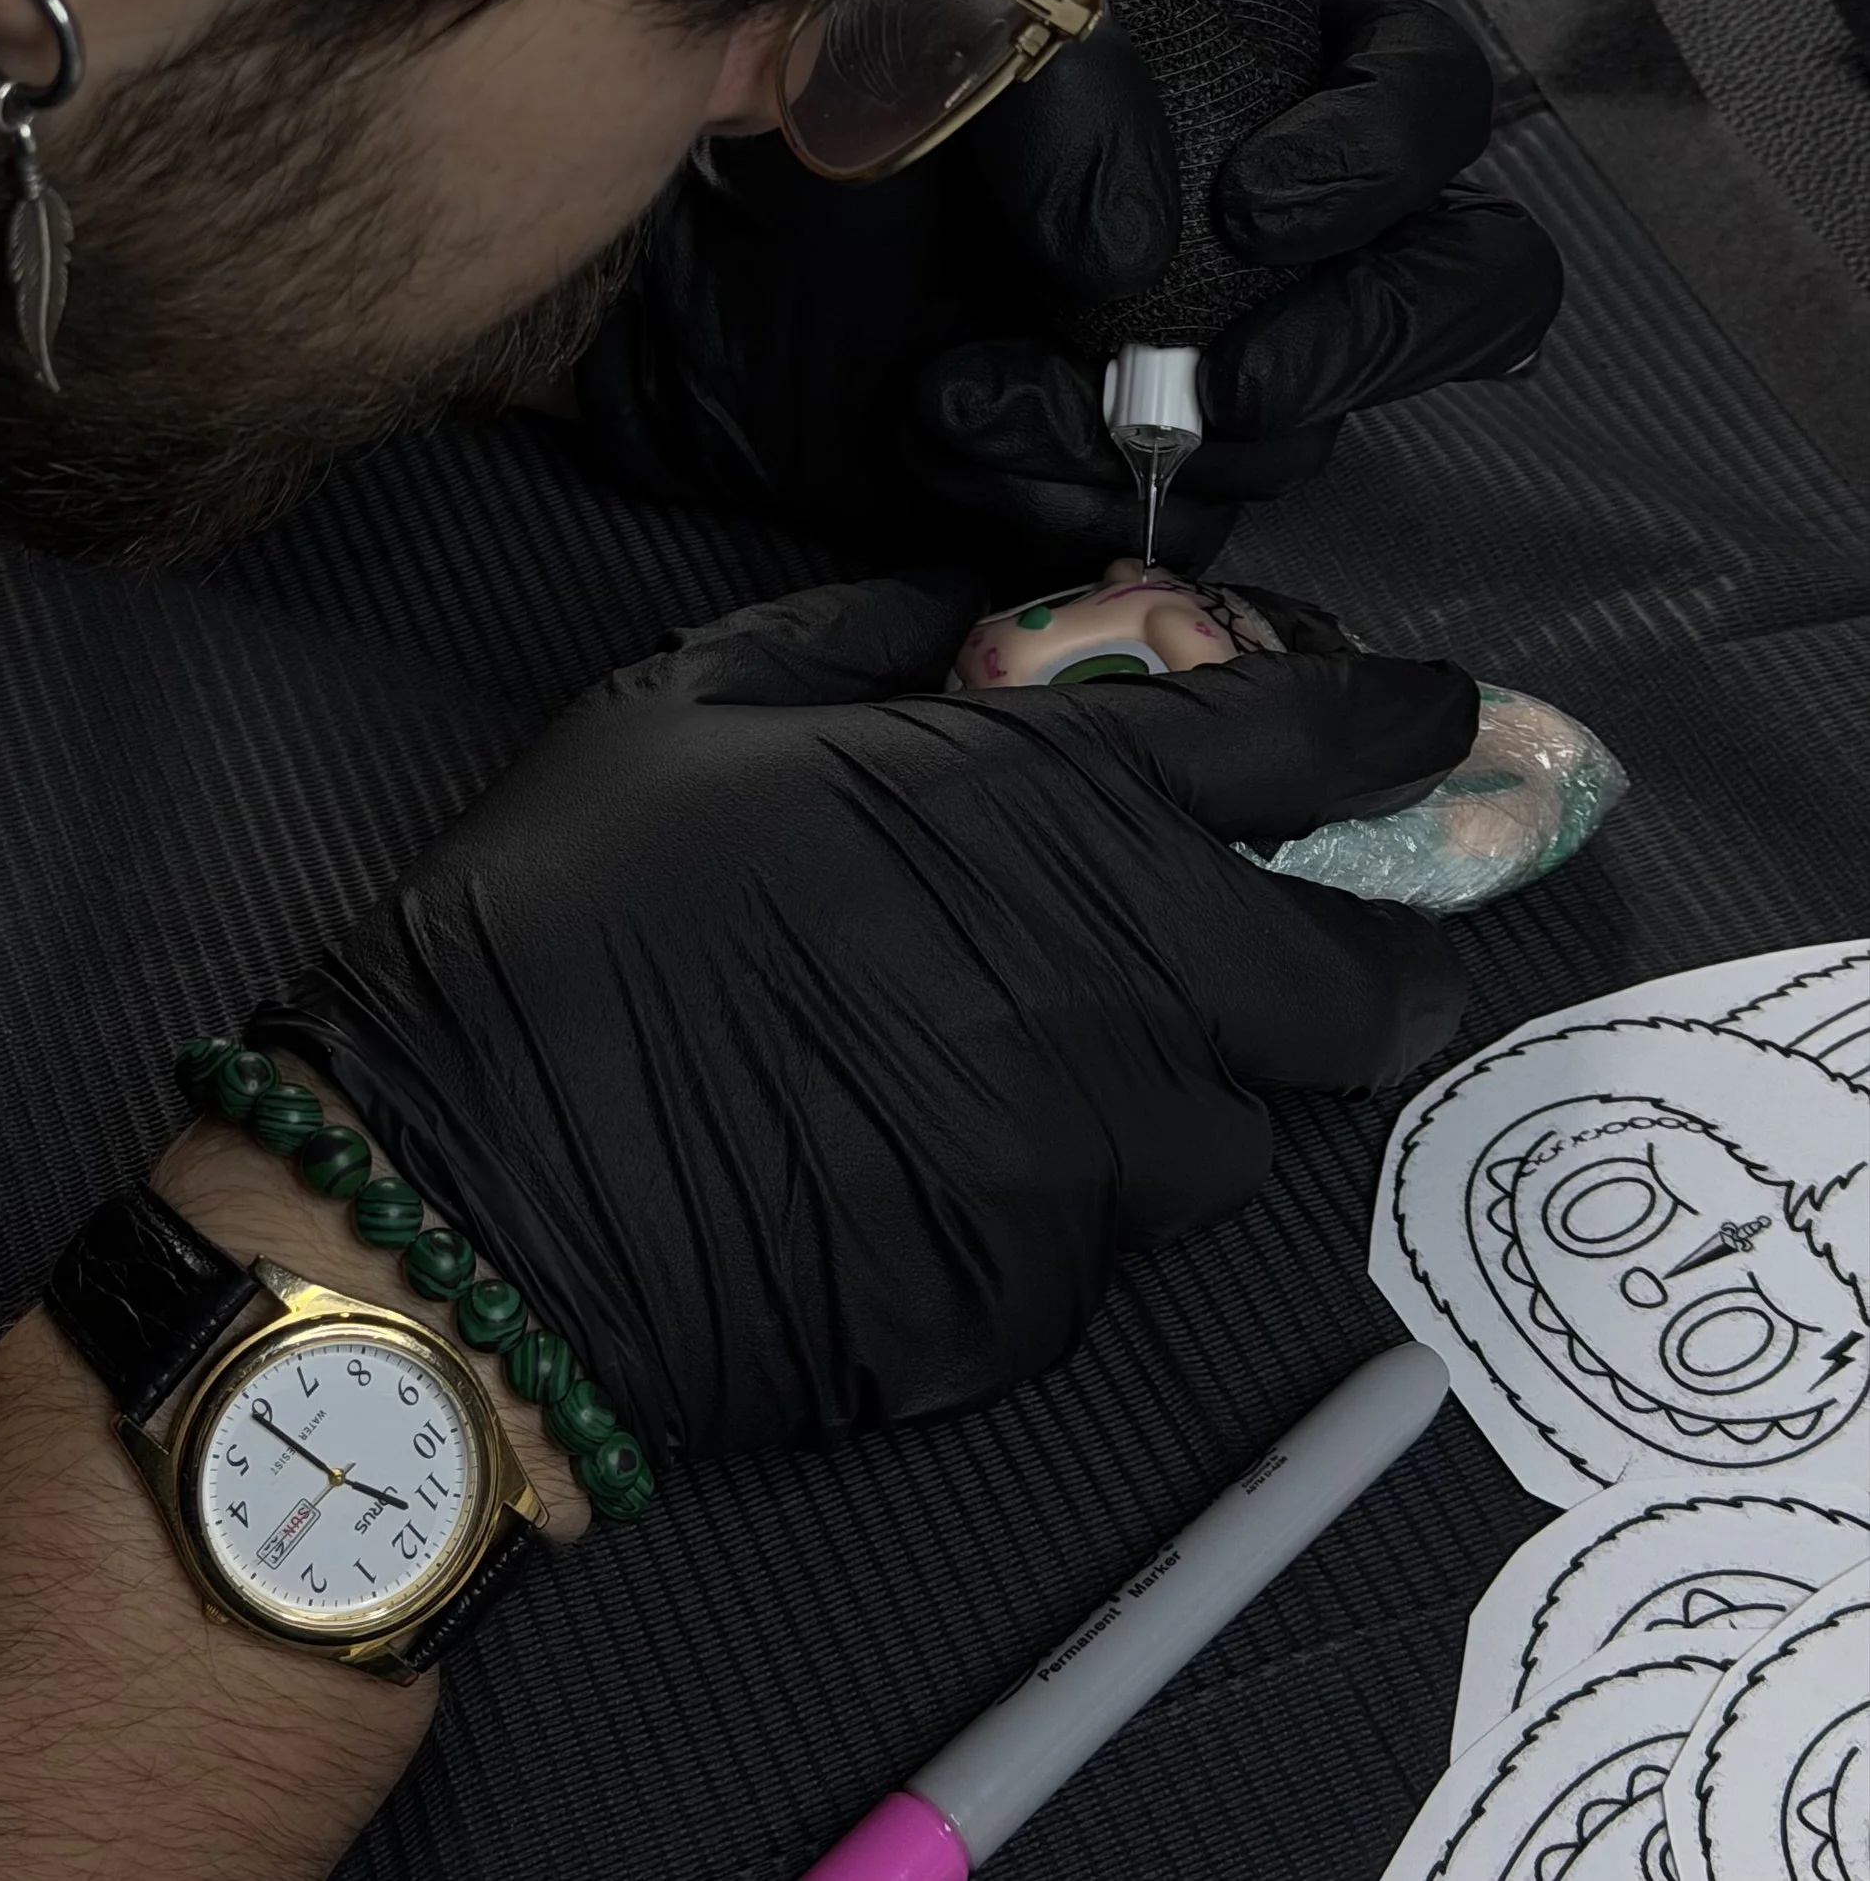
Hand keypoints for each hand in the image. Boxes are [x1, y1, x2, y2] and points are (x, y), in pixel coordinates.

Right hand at [263, 573, 1471, 1465]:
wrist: (484, 1192)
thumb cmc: (578, 908)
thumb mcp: (696, 696)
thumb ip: (871, 631)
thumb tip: (973, 614)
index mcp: (1049, 805)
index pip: (1310, 744)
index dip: (1398, 720)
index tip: (1435, 715)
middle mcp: (1125, 984)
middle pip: (1362, 978)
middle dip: (1361, 935)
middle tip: (1294, 911)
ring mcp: (1101, 1163)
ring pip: (1257, 1119)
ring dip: (1222, 1064)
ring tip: (1110, 1032)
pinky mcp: (1050, 1305)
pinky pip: (1134, 1229)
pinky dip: (1102, 1177)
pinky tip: (980, 1144)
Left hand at [571, 0, 1561, 568]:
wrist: (669, 227)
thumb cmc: (809, 89)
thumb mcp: (922, 28)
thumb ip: (1052, 86)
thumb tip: (1119, 248)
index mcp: (1250, 70)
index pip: (1426, 92)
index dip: (1385, 148)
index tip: (1253, 203)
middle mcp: (1262, 226)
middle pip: (1460, 288)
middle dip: (1362, 338)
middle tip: (1233, 375)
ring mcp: (1201, 361)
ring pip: (1295, 434)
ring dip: (1153, 428)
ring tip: (982, 393)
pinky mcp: (1107, 478)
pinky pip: (1158, 526)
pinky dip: (1052, 491)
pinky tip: (944, 431)